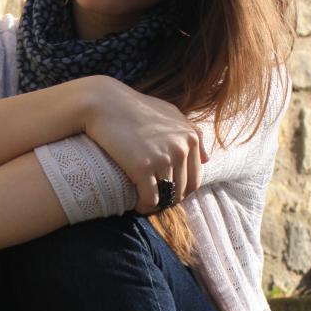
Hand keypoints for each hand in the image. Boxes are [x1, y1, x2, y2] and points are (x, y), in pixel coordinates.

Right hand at [80, 77, 207, 213]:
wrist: (104, 103)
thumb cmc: (134, 108)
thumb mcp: (169, 114)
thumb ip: (191, 133)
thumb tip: (206, 160)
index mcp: (190, 137)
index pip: (195, 178)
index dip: (181, 190)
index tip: (165, 192)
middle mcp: (181, 148)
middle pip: (183, 190)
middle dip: (170, 199)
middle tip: (153, 200)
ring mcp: (163, 158)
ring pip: (168, 197)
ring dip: (157, 204)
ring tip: (143, 203)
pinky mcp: (143, 167)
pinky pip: (150, 199)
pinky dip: (143, 206)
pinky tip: (135, 204)